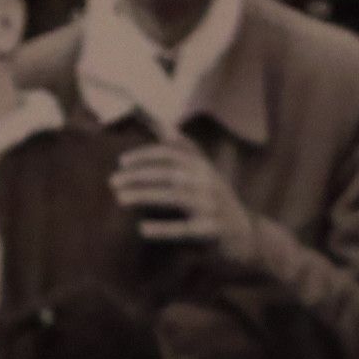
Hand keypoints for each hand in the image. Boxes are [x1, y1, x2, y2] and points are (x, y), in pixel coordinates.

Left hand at [110, 142, 258, 266]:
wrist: (246, 234)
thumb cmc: (215, 199)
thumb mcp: (204, 172)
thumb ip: (183, 149)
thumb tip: (160, 123)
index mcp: (203, 168)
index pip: (172, 154)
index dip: (146, 155)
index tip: (122, 161)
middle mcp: (208, 183)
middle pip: (170, 173)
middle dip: (139, 175)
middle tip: (112, 181)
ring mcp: (211, 207)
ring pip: (174, 197)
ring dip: (145, 196)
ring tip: (120, 199)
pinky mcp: (211, 231)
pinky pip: (185, 229)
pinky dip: (164, 229)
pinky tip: (142, 229)